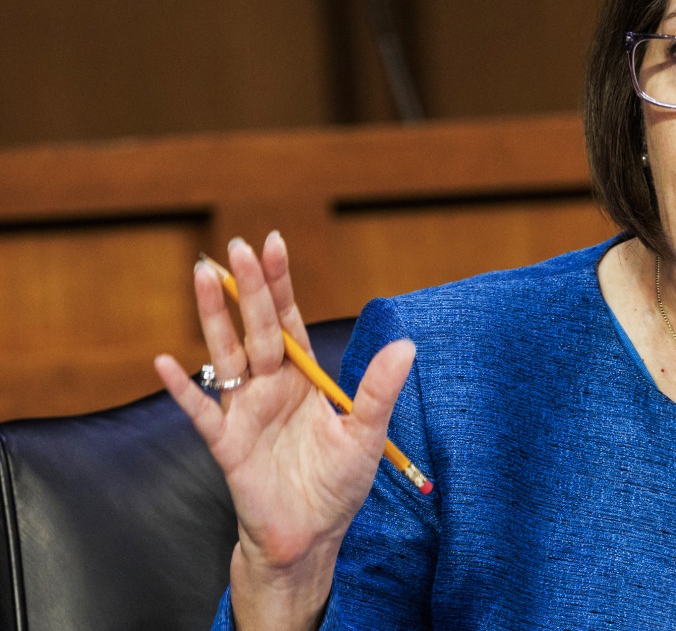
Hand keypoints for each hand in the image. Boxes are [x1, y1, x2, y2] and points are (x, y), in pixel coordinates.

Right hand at [155, 232, 413, 630]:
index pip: (288, 319)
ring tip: (200, 276)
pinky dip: (183, 388)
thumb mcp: (367, 434)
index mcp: (302, 377)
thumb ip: (380, 390)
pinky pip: (201, 411)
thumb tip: (406, 345)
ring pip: (226, 354)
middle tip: (236, 246)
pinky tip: (165, 362)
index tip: (273, 243)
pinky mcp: (227, 444)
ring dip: (213, 317)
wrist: (312, 535)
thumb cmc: (338, 484)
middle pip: (256, 327)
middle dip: (246, 288)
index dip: (279, 283)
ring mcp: (244, 411)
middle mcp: (269, 385)